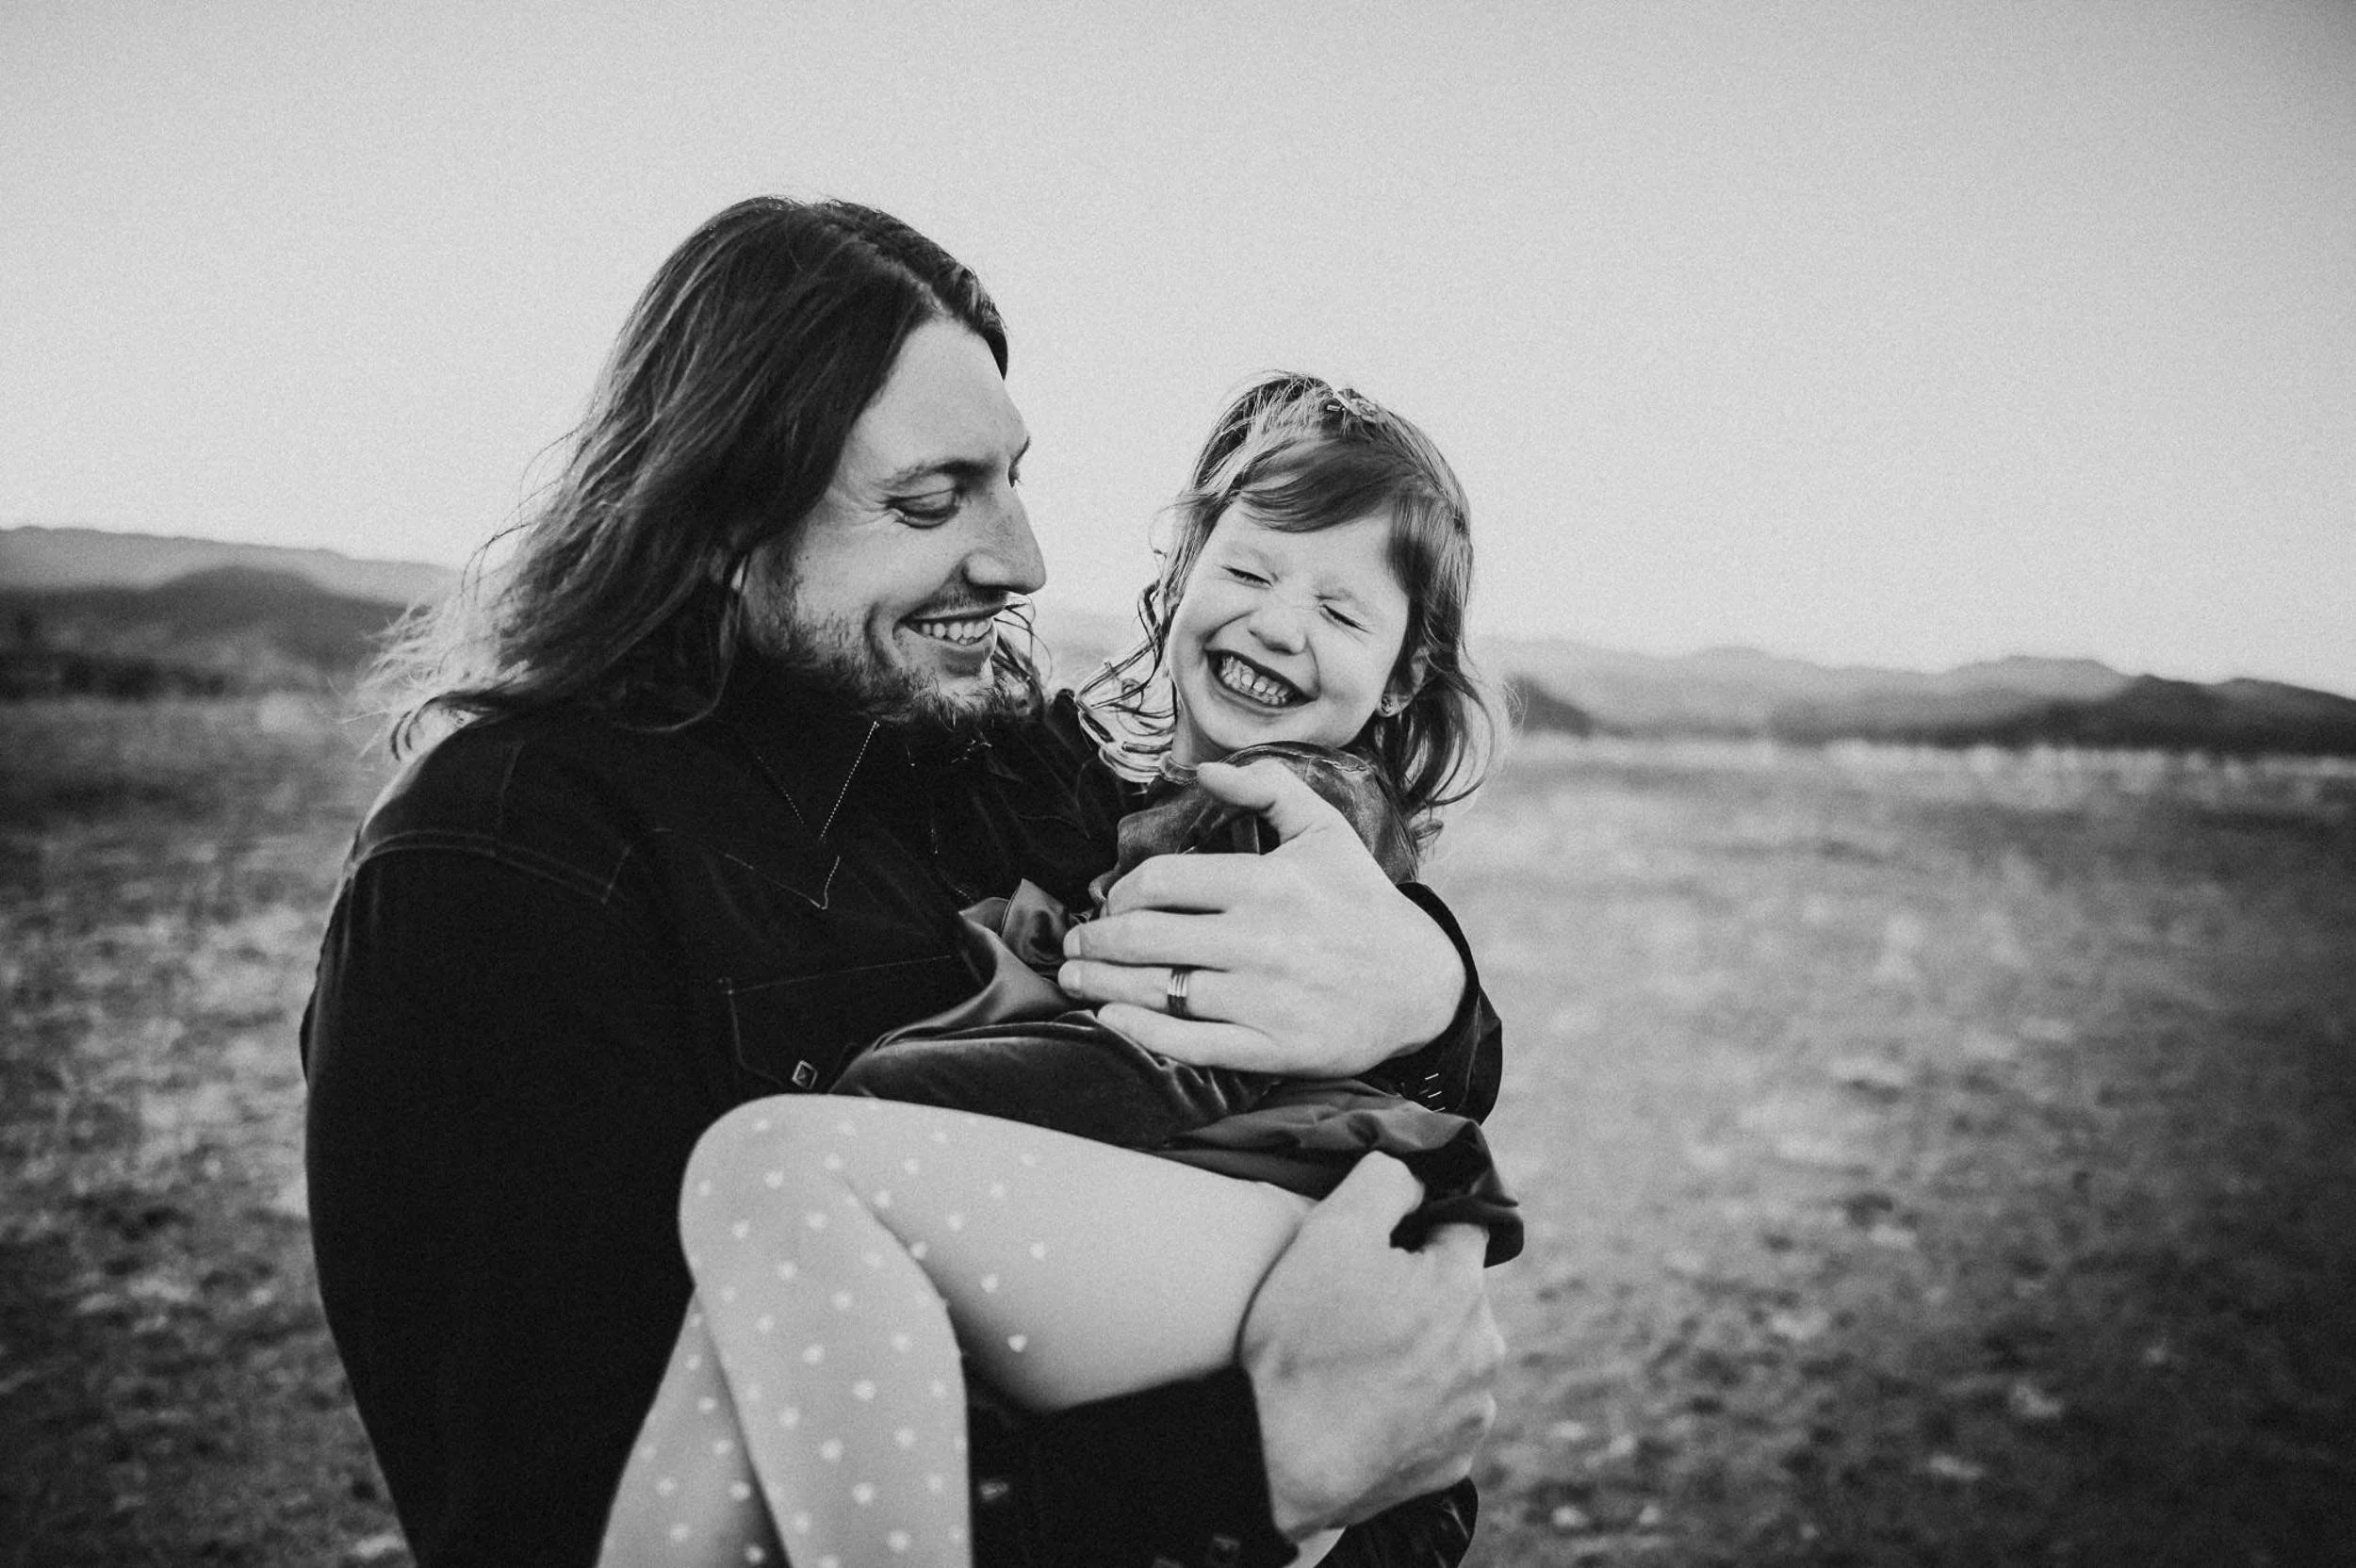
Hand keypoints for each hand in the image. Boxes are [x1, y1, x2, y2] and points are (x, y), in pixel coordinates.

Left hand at [1057, 758, 1464, 1075]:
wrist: (1419, 983)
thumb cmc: (1361, 902)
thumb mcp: (1324, 831)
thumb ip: (1266, 788)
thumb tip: (1204, 772)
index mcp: (1267, 883)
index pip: (1160, 881)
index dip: (1120, 893)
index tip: (1110, 902)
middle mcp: (1261, 940)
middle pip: (1145, 937)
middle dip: (1095, 943)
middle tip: (1074, 947)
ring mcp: (1264, 997)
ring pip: (1158, 991)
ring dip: (1101, 987)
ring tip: (1075, 982)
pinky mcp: (1271, 1047)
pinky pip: (1188, 1043)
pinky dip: (1140, 1034)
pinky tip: (1111, 1022)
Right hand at [1239, 1154, 1503, 1537]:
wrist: (1280, 1462)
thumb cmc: (1304, 1343)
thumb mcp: (1331, 1231)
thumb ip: (1385, 1179)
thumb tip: (1416, 1176)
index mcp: (1462, 1288)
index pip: (1460, 1227)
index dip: (1412, 1228)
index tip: (1373, 1250)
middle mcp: (1484, 1351)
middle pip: (1454, 1296)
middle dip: (1415, 1293)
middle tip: (1350, 1310)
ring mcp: (1472, 1413)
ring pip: (1450, 1357)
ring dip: (1416, 1351)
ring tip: (1352, 1364)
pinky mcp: (1452, 1463)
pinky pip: (1437, 1416)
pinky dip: (1408, 1408)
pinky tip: (1362, 1409)